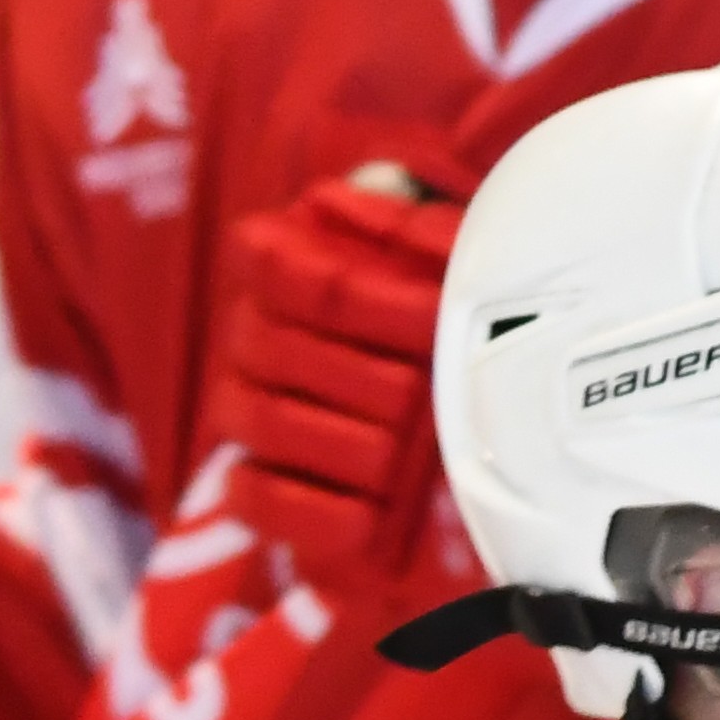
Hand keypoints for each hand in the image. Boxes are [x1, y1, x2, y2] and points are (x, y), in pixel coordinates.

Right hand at [190, 162, 466, 570]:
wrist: (473, 443)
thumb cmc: (454, 343)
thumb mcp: (454, 280)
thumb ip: (417, 237)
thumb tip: (345, 205)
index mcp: (285, 273)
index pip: (273, 264)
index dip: (349, 292)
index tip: (428, 315)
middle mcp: (251, 337)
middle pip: (267, 344)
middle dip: (359, 374)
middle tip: (427, 398)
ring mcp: (246, 414)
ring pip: (259, 420)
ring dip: (341, 441)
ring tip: (404, 457)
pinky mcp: (255, 490)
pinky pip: (253, 499)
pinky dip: (314, 511)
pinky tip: (371, 515)